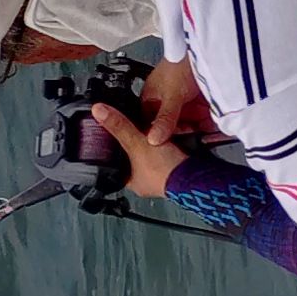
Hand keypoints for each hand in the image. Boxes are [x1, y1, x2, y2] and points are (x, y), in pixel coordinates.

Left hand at [104, 86, 187, 200]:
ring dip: (155, 140)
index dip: (114, 151)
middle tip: (136, 130)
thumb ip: (119, 127)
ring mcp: (165, 174)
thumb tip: (99, 112)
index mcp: (134, 182)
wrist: (197, 174)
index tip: (113, 138)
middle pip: (137, 155)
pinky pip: (171, 149)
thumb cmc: (167, 171)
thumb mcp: (137, 143)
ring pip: (155, 151)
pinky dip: (171, 140)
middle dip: (138, 142)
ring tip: (153, 129)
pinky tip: (170, 133)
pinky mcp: (179, 165)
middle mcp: (149, 181)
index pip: (118, 165)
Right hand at [138, 55, 210, 140]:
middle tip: (188, 144)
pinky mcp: (200, 106)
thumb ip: (165, 119)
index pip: (152, 126)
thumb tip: (153, 140)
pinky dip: (208, 128)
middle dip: (182, 136)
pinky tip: (212, 130)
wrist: (205, 52)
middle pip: (172, 129)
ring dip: (197, 133)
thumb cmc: (180, 64)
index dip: (160, 136)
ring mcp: (184, 106)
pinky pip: (203, 123)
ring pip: (189, 128)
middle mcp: (167, 104)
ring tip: (203, 137)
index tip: (169, 146)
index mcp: (152, 100)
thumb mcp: (171, 96)